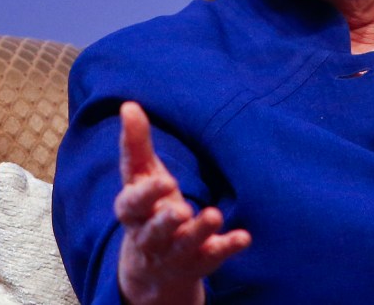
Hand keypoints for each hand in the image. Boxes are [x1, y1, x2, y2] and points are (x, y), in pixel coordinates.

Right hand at [115, 102, 250, 304]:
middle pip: (154, 232)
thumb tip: (128, 104)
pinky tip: (244, 237)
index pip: (132, 204)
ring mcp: (174, 253)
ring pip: (183, 246)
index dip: (146, 194)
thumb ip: (136, 145)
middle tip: (181, 209)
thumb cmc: (148, 208)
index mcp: (134, 211)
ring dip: (197, 232)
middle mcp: (150, 236)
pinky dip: (226, 247)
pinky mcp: (198, 262)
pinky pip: (211, 257)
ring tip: (214, 215)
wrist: (154, 269)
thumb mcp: (141, 177)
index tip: (164, 180)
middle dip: (166, 221)